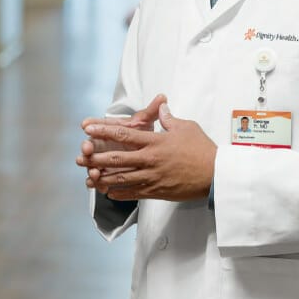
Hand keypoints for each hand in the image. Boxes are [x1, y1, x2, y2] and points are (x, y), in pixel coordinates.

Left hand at [78, 96, 215, 201]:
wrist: (216, 175)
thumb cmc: (203, 149)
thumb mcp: (186, 127)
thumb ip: (169, 118)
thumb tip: (161, 106)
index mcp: (155, 142)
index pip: (124, 133)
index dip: (104, 131)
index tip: (88, 128)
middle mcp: (150, 159)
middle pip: (117, 158)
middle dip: (97, 158)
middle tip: (82, 158)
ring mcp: (152, 177)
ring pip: (122, 178)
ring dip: (103, 178)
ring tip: (89, 177)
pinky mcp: (157, 191)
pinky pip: (134, 193)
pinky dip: (120, 193)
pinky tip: (109, 193)